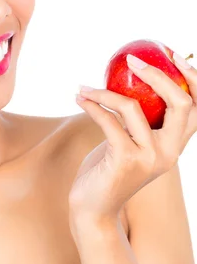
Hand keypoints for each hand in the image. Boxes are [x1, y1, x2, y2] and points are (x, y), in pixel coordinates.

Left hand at [68, 52, 196, 229]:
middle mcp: (168, 152)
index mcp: (174, 146)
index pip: (196, 108)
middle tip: (132, 60)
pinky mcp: (126, 160)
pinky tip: (79, 99)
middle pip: (180, 103)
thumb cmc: (107, 171)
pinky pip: (109, 121)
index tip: (173, 54)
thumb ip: (137, 122)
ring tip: (83, 87)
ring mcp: (149, 157)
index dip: (192, 79)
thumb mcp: (128, 143)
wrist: (93, 209)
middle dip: (158, 75)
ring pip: (133, 108)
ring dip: (103, 92)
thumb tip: (128, 81)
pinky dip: (92, 106)